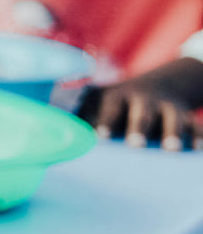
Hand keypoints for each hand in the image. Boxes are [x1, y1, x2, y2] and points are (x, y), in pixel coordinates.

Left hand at [77, 58, 202, 149]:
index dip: (105, 121)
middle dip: (138, 127)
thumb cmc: (117, 103)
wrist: (162, 84)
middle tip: (135, 145)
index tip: (101, 137)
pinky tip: (198, 150)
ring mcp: (167, 107)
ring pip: (173, 118)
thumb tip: (47, 123)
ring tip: (171, 149)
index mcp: (117, 97)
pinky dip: (199, 136)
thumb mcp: (98, 100)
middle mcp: (143, 100)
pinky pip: (196, 126)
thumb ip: (77, 111)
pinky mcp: (187, 116)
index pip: (109, 107)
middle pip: (141, 112)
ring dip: (172, 132)